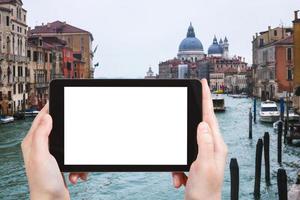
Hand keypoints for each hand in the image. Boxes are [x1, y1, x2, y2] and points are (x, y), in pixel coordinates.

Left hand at [21, 104, 87, 199]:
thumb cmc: (43, 183)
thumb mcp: (41, 156)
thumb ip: (41, 135)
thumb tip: (47, 117)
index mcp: (33, 143)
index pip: (40, 119)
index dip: (49, 108)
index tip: (57, 99)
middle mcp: (41, 147)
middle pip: (56, 128)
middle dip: (69, 132)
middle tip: (75, 127)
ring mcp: (51, 155)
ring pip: (68, 143)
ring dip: (76, 153)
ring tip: (74, 166)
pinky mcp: (60, 163)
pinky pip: (73, 156)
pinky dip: (78, 165)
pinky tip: (75, 174)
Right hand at [172, 79, 227, 199]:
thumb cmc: (205, 191)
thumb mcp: (203, 165)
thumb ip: (204, 143)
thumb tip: (202, 124)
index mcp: (216, 146)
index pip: (210, 117)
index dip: (206, 99)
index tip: (203, 84)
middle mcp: (211, 148)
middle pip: (199, 125)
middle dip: (191, 119)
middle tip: (189, 104)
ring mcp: (203, 155)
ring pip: (187, 142)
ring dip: (179, 159)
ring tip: (180, 176)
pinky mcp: (194, 162)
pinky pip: (182, 157)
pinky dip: (177, 169)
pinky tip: (179, 180)